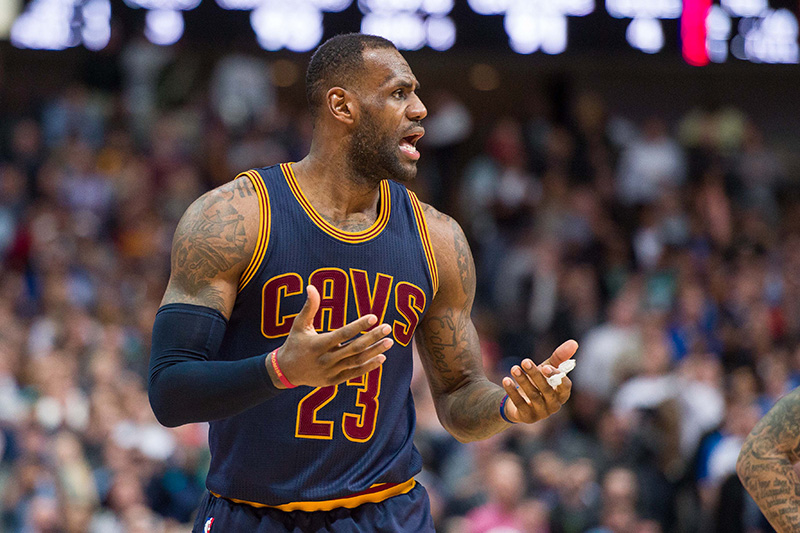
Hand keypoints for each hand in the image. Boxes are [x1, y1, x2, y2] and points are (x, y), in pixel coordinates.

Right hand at [269, 285, 392, 387]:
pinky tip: (381, 357)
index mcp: (318, 344)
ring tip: (389, 342)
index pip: (342, 334)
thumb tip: (311, 286)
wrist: (286, 371)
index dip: (358, 326)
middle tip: (388, 328)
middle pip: (354, 348)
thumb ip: (309, 307)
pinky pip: (355, 373)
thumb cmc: (294, 343)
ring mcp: (331, 371)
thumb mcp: (299, 324)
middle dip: (372, 337)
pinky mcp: (334, 380)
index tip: (373, 317)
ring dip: (375, 352)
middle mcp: (326, 359)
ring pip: (357, 361)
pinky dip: (369, 367)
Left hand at [501, 340, 577, 423]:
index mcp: (562, 394)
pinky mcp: (527, 417)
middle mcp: (554, 406)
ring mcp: (541, 413)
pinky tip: (506, 379)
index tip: (545, 366)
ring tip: (514, 368)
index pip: (564, 387)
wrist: (518, 402)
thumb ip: (559, 357)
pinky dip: (512, 391)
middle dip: (535, 375)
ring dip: (522, 380)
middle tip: (525, 361)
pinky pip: (519, 403)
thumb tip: (574, 342)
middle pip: (546, 390)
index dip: (556, 377)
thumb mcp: (547, 369)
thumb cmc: (537, 383)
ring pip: (532, 396)